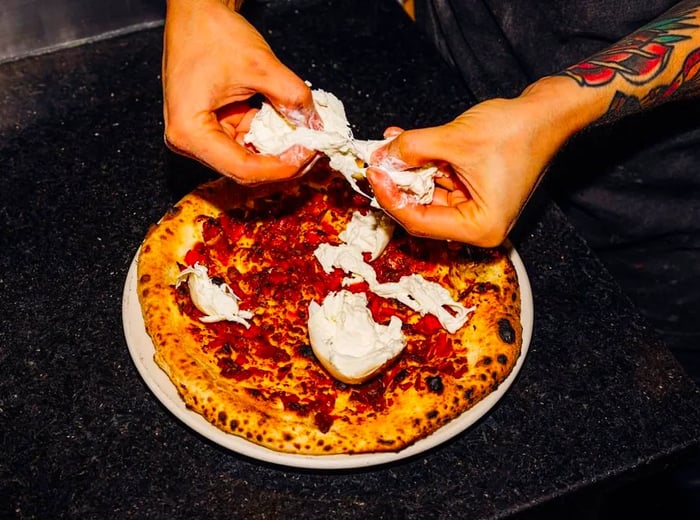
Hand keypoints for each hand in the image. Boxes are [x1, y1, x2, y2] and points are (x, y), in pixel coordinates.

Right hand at [162, 0, 319, 183]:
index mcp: (189, 132)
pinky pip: (246, 144)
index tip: (309, 155)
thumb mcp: (259, 64)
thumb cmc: (211, 31)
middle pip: (244, 170)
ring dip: (278, 153)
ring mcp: (201, 136)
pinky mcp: (213, 128)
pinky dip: (270, 139)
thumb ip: (291, 96)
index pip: (242, 168)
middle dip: (282, 163)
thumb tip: (316, 125)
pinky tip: (291, 131)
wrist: (195, 11)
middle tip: (314, 151)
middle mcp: (189, 141)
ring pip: (248, 160)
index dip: (281, 167)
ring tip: (307, 141)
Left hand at [367, 79, 581, 246]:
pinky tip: (404, 143)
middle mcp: (477, 225)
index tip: (374, 173)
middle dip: (397, 182)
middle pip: (420, 210)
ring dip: (407, 169)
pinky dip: (422, 163)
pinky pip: (438, 181)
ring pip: (426, 194)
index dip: (391, 196)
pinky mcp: (472, 191)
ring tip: (389, 146)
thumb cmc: (518, 131)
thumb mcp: (455, 139)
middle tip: (376, 160)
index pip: (419, 221)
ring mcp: (474, 208)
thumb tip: (383, 155)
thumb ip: (413, 149)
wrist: (547, 113)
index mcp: (479, 227)